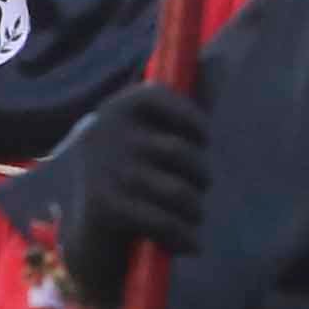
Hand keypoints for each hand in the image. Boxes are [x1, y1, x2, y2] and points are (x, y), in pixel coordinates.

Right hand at [53, 79, 208, 308]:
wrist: (89, 243)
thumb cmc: (129, 187)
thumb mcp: (147, 146)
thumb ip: (177, 113)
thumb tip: (219, 63)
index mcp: (114, 111)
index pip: (159, 96)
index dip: (191, 116)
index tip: (204, 139)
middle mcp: (104, 133)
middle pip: (179, 150)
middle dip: (200, 176)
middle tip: (199, 193)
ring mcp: (103, 169)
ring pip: (177, 191)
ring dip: (194, 211)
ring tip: (194, 220)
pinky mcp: (104, 205)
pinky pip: (163, 220)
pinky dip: (183, 237)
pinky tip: (190, 245)